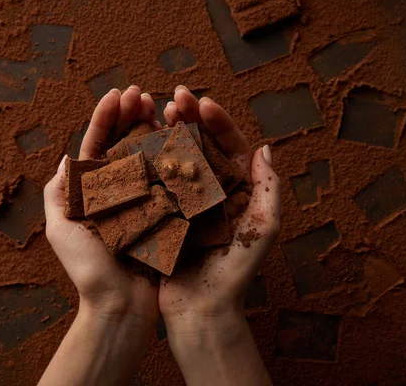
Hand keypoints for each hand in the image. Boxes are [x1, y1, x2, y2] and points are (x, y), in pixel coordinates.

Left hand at [40, 86, 159, 385]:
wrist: (121, 304)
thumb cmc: (88, 269)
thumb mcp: (60, 228)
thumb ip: (58, 192)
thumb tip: (65, 158)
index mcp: (91, 190)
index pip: (97, 144)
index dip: (105, 117)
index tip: (117, 94)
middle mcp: (118, 190)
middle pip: (124, 143)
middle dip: (131, 115)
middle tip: (142, 94)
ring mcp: (143, 198)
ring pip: (149, 155)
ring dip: (154, 128)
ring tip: (162, 105)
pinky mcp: (165, 210)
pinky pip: (170, 178)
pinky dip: (175, 155)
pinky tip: (181, 135)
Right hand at [158, 85, 280, 385]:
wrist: (201, 309)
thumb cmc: (236, 271)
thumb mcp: (263, 228)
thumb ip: (268, 188)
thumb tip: (265, 147)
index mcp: (236, 191)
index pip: (229, 146)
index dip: (217, 122)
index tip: (202, 103)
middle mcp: (210, 192)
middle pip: (200, 145)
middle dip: (189, 118)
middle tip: (175, 96)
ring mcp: (183, 201)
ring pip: (174, 157)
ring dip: (166, 131)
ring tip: (154, 109)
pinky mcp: (161, 213)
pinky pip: (154, 180)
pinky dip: (146, 159)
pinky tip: (137, 139)